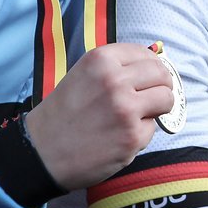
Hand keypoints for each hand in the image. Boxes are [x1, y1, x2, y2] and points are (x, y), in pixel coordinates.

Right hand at [26, 43, 174, 189]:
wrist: (40, 152)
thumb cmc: (63, 114)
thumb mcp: (83, 75)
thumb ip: (116, 69)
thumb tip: (154, 66)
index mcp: (101, 60)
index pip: (146, 54)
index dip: (152, 66)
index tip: (151, 76)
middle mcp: (115, 80)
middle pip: (162, 74)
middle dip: (162, 85)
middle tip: (153, 97)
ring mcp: (125, 108)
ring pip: (166, 99)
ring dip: (157, 108)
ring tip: (138, 116)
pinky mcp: (132, 136)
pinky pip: (152, 128)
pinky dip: (141, 133)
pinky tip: (119, 137)